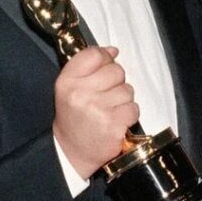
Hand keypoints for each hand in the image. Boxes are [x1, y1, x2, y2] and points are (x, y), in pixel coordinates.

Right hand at [52, 46, 138, 178]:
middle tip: (105, 94)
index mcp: (68, 81)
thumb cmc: (74, 115)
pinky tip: (116, 120)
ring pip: (127, 89)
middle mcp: (80, 93)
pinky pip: (133, 108)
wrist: (72, 150)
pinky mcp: (114, 125)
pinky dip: (128, 114)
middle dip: (116, 81)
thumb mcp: (70, 86)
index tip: (104, 67)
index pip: (94, 54)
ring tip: (110, 108)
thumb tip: (113, 50)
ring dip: (123, 99)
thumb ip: (88, 64)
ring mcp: (98, 110)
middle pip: (116, 70)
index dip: (105, 58)